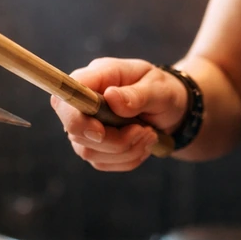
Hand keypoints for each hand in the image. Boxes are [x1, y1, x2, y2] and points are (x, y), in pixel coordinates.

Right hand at [51, 58, 186, 170]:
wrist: (173, 110)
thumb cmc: (164, 91)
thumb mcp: (159, 88)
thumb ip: (137, 94)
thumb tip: (111, 97)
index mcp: (98, 76)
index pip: (66, 95)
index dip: (75, 117)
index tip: (102, 131)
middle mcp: (85, 101)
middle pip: (75, 131)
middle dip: (112, 141)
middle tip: (144, 131)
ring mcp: (87, 125)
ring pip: (89, 152)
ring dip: (125, 151)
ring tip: (150, 135)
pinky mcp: (95, 146)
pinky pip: (103, 163)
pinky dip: (128, 159)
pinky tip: (143, 145)